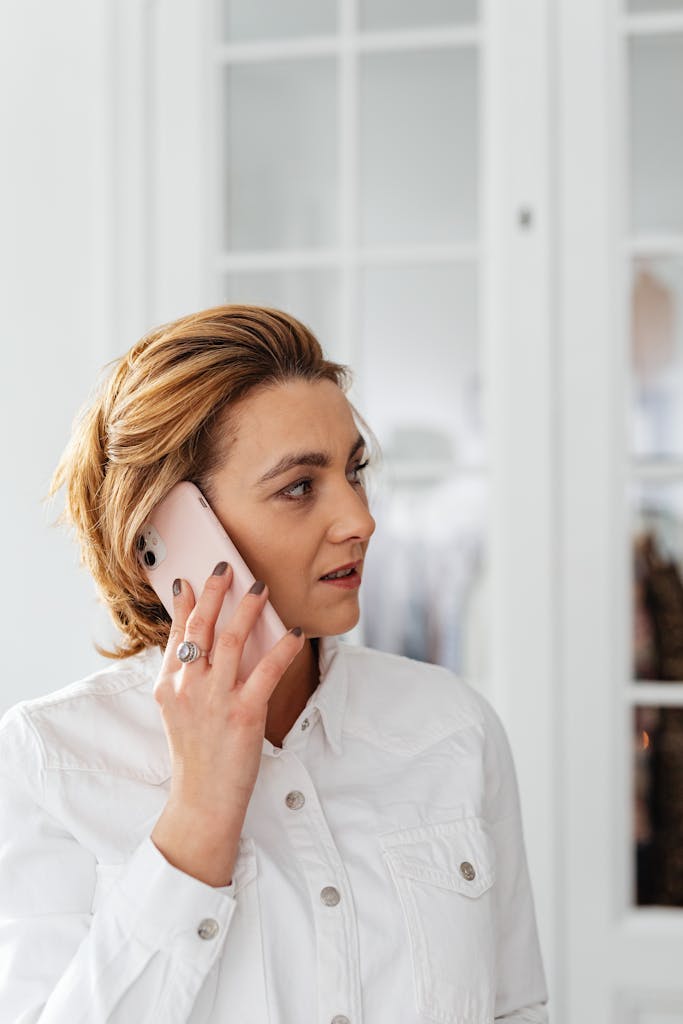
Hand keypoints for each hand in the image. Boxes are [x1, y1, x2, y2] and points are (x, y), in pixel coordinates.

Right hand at [150, 563, 304, 885]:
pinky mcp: (243, 714)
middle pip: (200, 628)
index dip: (183, 603)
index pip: (177, 634)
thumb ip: (185, 681)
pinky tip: (294, 632)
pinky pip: (266, 671)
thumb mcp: (177, 715)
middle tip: (226, 566)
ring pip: (230, 640)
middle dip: (214, 592)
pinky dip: (283, 648)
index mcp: (169, 686)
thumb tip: (200, 649)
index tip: (189, 579)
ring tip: (259, 587)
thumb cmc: (196, 758)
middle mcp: (187, 687)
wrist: (202, 802)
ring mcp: (214, 700)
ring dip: (246, 609)